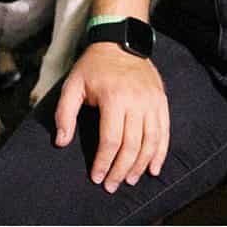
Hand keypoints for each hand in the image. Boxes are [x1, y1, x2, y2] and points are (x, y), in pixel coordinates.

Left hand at [54, 41, 169, 190]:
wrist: (120, 41)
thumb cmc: (94, 66)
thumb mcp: (72, 85)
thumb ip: (64, 114)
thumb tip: (61, 142)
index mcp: (114, 98)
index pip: (110, 140)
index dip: (103, 163)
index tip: (97, 178)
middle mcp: (137, 102)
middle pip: (132, 146)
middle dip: (121, 170)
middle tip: (112, 186)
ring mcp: (152, 102)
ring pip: (151, 142)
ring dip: (141, 166)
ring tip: (129, 180)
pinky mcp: (161, 102)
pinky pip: (164, 132)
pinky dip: (160, 153)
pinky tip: (153, 169)